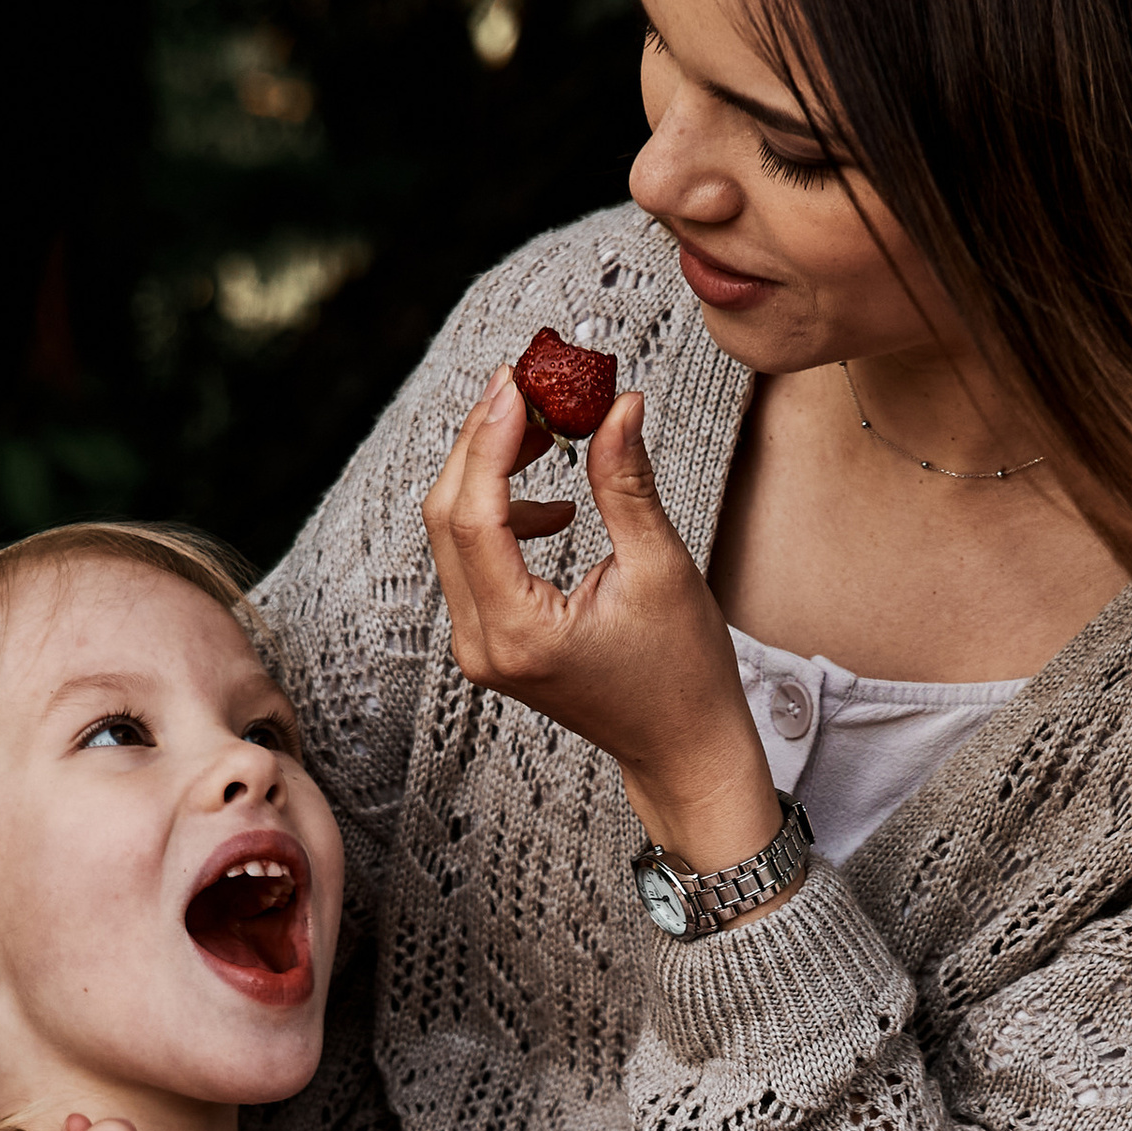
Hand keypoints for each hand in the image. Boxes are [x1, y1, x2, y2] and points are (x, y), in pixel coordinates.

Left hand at [424, 369, 784, 870]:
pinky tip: (549, 506)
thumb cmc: (684, 673)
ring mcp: (479, 648)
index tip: (516, 381)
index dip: (489, 438)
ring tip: (547, 435)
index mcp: (518, 632)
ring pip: (453, 535)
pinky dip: (498, 514)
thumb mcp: (660, 567)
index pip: (473, 514)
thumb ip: (625, 482)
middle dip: (482, 443)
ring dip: (488, 474)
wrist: (684, 748)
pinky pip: (472, 560)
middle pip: (447, 517)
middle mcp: (482, 644)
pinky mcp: (490, 643)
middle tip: (526, 388)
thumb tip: (617, 405)